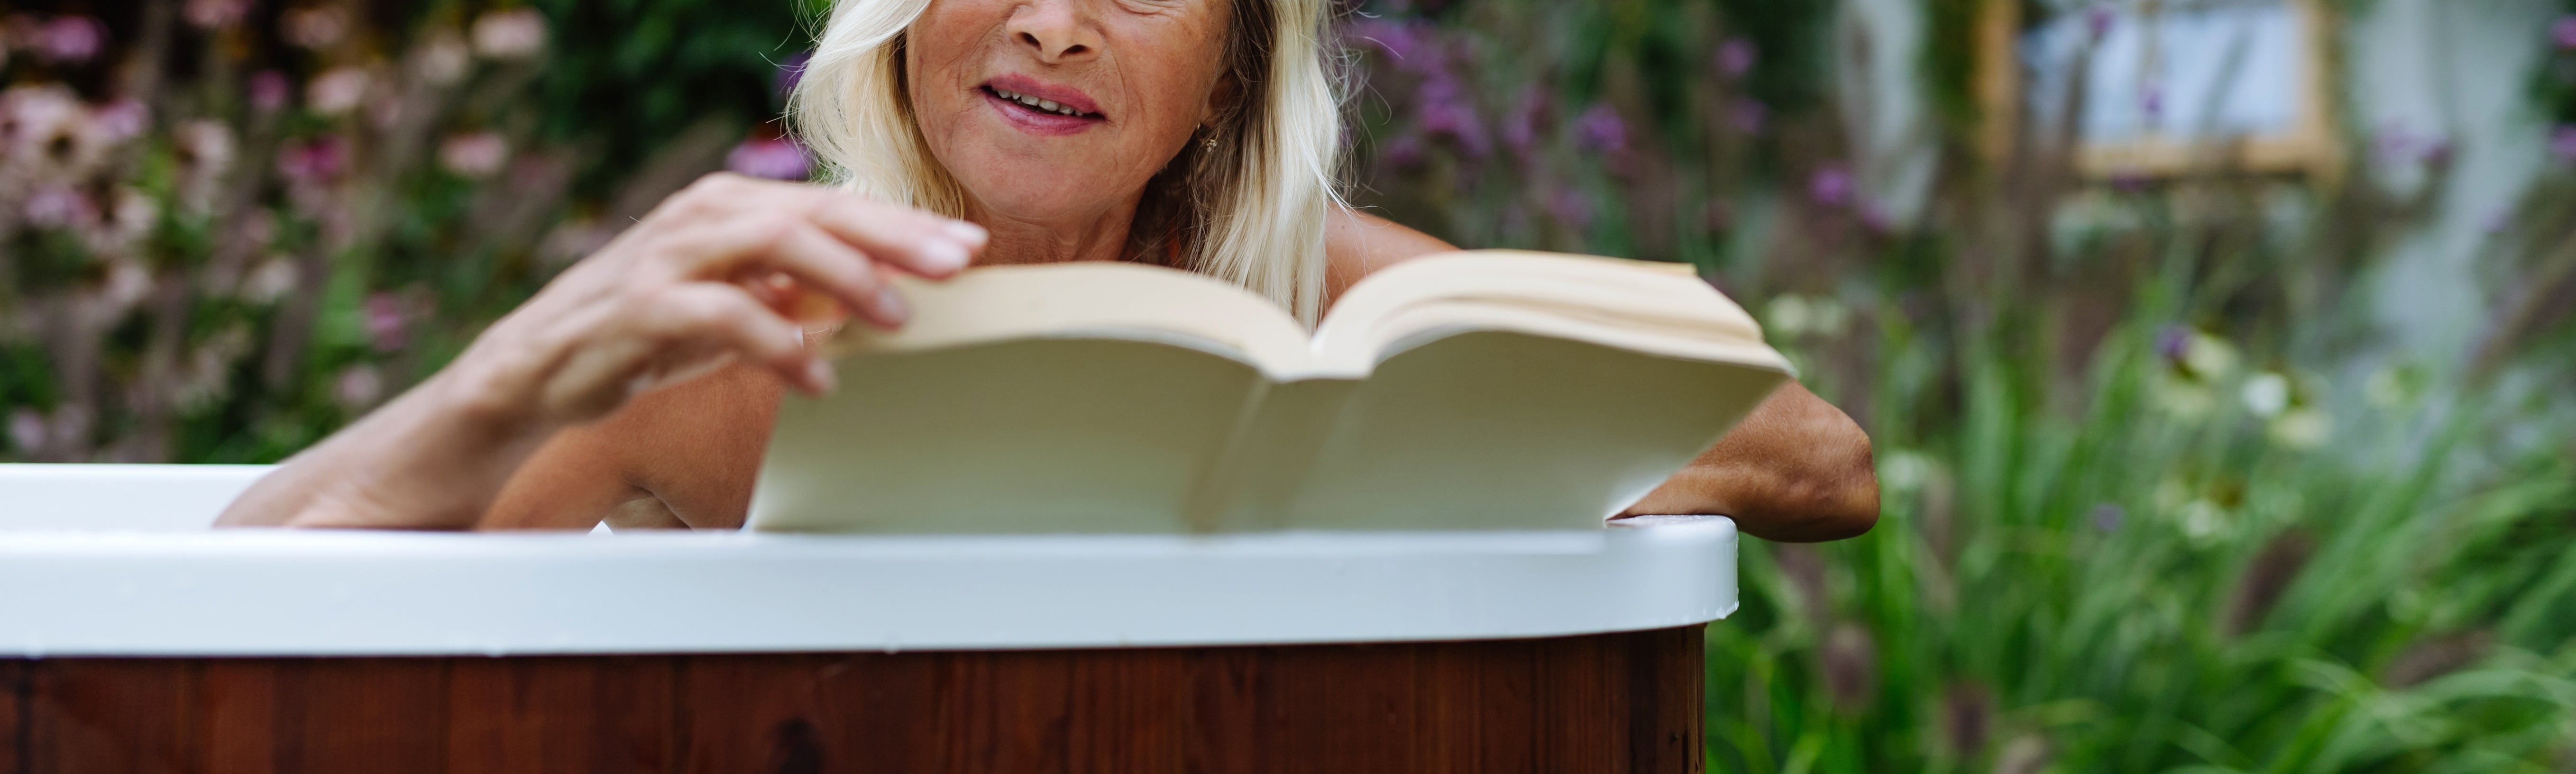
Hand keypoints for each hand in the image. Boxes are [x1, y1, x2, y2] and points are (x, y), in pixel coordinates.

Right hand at [445, 173, 985, 427]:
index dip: (905, 224)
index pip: (834, 205)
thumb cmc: (652, 328)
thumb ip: (801, 290)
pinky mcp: (644, 307)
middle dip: (893, 239)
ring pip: (774, 246)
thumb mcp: (740, 301)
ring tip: (898, 319)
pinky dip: (777, 345)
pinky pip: (723, 316)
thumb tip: (882, 290)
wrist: (543, 363)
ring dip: (845, 280)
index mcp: (733, 205)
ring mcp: (672, 257)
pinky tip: (817, 377)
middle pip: (816, 212)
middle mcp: (705, 216)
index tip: (967, 246)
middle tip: (955, 267)